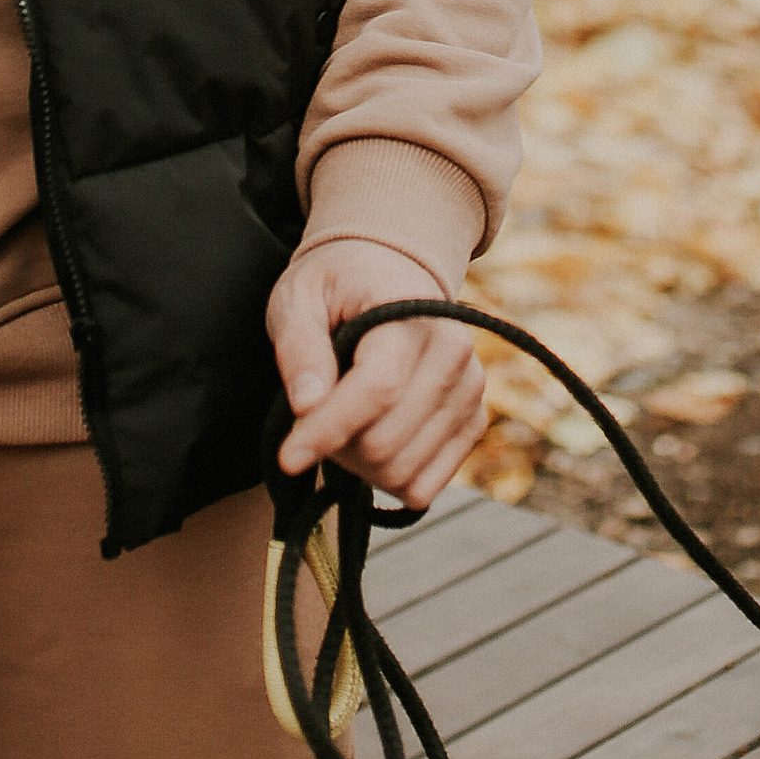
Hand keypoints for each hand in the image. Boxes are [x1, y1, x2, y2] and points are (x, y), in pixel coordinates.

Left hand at [268, 242, 485, 510]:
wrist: (390, 272)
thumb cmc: (337, 285)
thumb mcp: (299, 297)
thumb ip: (299, 347)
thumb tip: (307, 406)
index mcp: (414, 314)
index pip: (378, 389)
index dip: (328, 430)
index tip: (287, 458)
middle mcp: (454, 354)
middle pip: (385, 442)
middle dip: (336, 445)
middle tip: (313, 414)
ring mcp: (469, 391)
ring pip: (403, 472)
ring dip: (358, 463)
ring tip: (342, 420)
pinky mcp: (472, 421)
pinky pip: (424, 486)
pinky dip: (386, 477)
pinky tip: (370, 436)